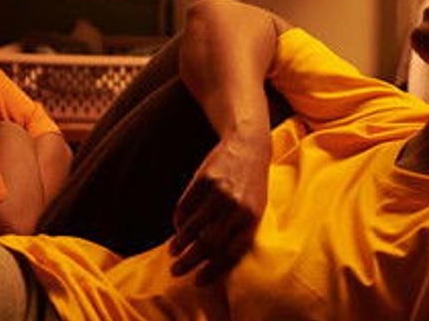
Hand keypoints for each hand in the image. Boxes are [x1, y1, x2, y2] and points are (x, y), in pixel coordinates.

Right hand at [169, 133, 270, 284]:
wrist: (249, 146)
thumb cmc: (251, 185)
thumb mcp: (255, 208)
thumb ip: (239, 231)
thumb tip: (214, 260)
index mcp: (252, 219)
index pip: (230, 253)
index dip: (212, 270)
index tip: (198, 281)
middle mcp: (236, 207)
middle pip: (208, 243)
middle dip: (190, 261)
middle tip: (176, 272)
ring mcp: (219, 192)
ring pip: (193, 226)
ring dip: (180, 243)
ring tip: (173, 252)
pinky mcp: (204, 178)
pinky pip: (185, 206)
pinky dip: (179, 220)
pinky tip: (177, 227)